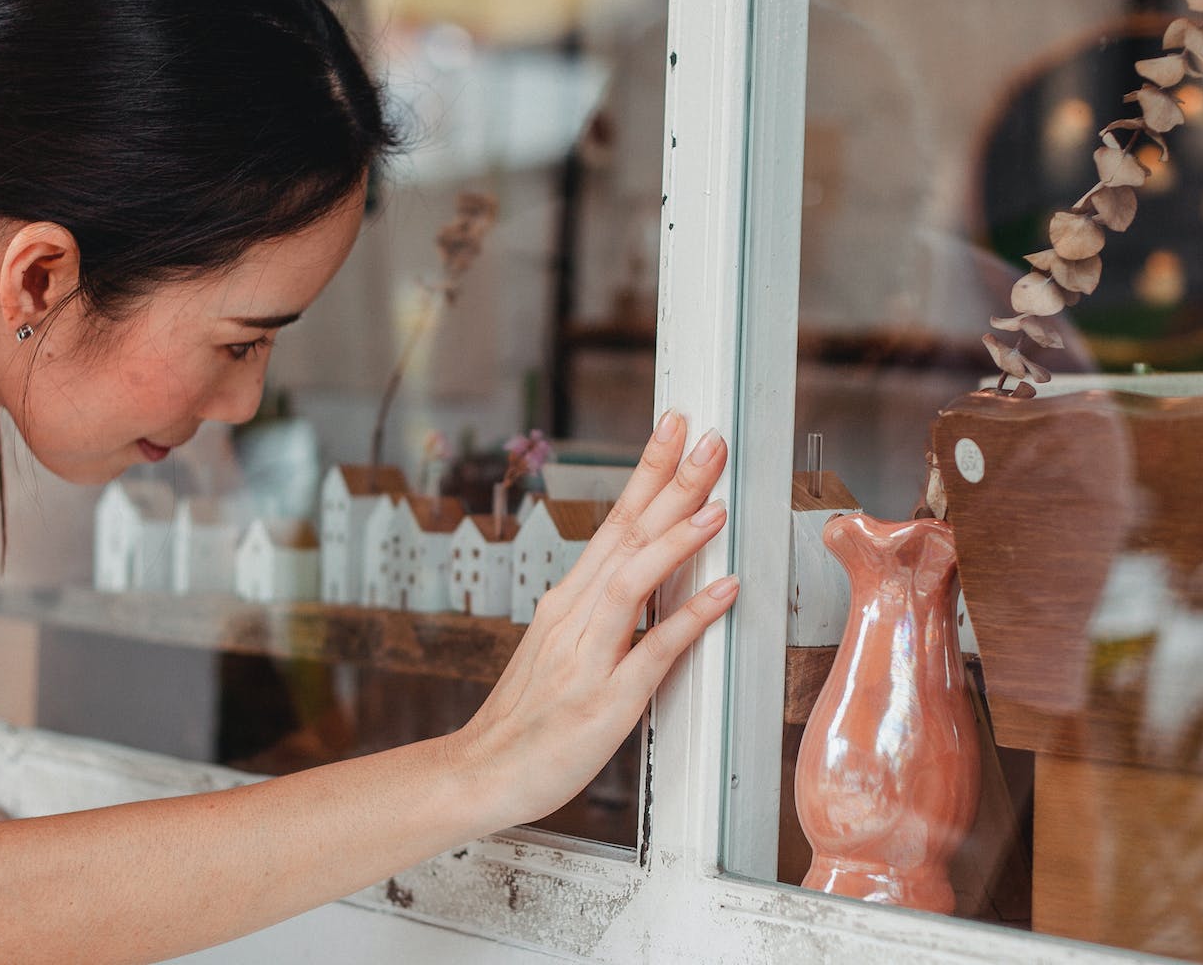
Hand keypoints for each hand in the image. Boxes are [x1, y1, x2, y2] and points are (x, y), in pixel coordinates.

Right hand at [452, 411, 736, 826]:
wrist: (478, 772)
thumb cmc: (525, 717)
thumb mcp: (558, 647)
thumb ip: (598, 612)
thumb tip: (640, 577)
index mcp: (566, 601)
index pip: (613, 521)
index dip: (647, 472)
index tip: (674, 430)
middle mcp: (573, 617)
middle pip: (625, 535)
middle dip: (670, 482)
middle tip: (708, 439)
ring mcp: (587, 657)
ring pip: (632, 581)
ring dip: (676, 538)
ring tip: (716, 503)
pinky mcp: (605, 702)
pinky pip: (652, 651)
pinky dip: (689, 617)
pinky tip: (723, 591)